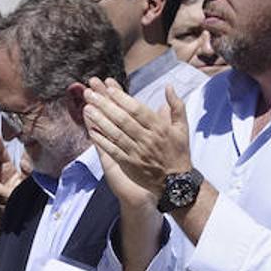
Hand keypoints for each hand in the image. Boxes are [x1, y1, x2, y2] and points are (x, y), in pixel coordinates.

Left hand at [82, 78, 190, 204]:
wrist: (176, 183)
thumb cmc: (179, 153)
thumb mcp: (183, 128)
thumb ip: (176, 106)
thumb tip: (168, 86)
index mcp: (159, 128)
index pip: (137, 110)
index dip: (122, 98)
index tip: (108, 87)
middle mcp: (147, 139)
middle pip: (123, 119)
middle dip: (105, 105)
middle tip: (90, 93)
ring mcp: (137, 152)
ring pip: (115, 133)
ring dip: (99, 120)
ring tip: (87, 108)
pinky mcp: (129, 164)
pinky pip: (113, 150)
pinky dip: (101, 140)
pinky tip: (91, 130)